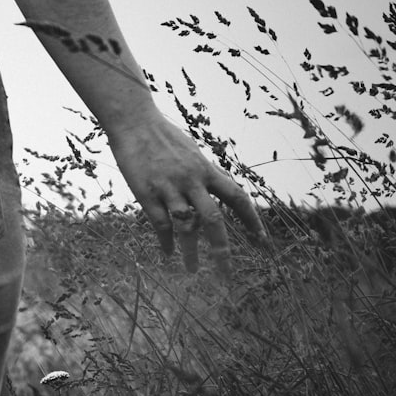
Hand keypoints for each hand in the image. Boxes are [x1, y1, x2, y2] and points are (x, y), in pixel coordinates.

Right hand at [106, 111, 265, 275]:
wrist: (134, 121)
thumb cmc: (164, 136)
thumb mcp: (193, 152)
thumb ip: (207, 173)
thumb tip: (224, 189)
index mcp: (206, 170)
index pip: (236, 197)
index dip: (251, 220)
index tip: (261, 240)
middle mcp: (191, 180)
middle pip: (213, 219)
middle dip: (221, 249)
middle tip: (227, 274)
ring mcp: (168, 187)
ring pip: (185, 225)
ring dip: (190, 251)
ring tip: (191, 271)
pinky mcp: (146, 192)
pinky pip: (160, 223)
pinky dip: (166, 241)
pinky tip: (168, 253)